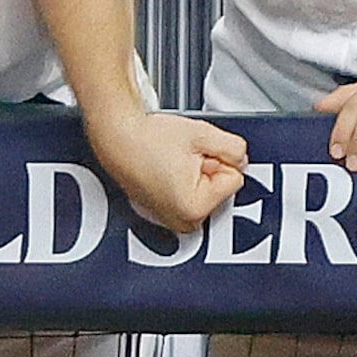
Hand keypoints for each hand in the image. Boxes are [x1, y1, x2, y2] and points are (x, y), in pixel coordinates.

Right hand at [84, 107, 248, 234]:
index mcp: (194, 208)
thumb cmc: (147, 137)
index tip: (195, 154)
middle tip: (182, 157)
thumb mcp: (203, 134)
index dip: (218, 160)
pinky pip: (188, 196)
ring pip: (206, 192)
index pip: (235, 178)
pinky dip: (181, 182)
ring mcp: (171, 221)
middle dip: (208, 170)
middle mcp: (182, 222)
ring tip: (171, 162)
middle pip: (220, 189)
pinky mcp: (163, 214)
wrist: (115, 135)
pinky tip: (164, 169)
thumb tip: (241, 160)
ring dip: (195, 175)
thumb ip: (235, 149)